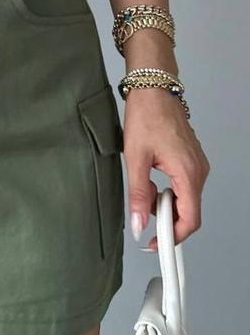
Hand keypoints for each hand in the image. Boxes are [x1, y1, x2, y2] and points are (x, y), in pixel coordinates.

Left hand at [122, 87, 209, 250]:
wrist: (153, 90)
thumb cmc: (146, 116)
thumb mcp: (135, 158)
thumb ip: (138, 194)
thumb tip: (140, 223)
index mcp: (188, 173)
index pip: (190, 219)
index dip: (173, 237)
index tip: (156, 244)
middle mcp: (199, 171)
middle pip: (189, 212)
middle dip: (167, 221)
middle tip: (144, 219)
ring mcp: (198, 165)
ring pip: (187, 199)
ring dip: (167, 206)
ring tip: (145, 195)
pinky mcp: (192, 159)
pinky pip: (185, 186)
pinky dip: (170, 192)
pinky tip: (152, 183)